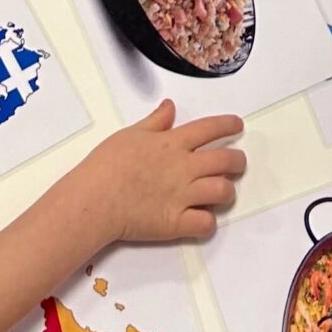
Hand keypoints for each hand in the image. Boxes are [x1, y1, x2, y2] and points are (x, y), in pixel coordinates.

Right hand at [82, 102, 247, 243]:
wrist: (93, 200)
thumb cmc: (106, 165)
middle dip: (238, 160)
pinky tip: (202, 218)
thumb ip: (155, 121)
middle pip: (227, 160)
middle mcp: (184, 167)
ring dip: (227, 191)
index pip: (211, 128)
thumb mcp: (130, 134)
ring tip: (221, 191)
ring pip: (224, 191)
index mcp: (173, 143)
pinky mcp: (177, 223)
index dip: (229, 125)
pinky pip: (207, 224)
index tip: (237, 125)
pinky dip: (208, 222)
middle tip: (237, 162)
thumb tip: (169, 106)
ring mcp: (183, 196)